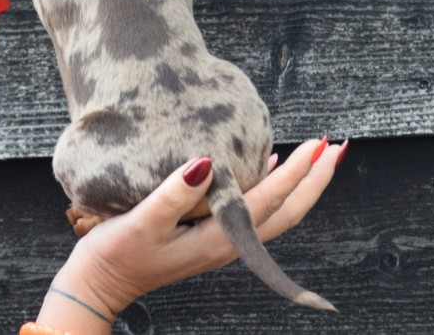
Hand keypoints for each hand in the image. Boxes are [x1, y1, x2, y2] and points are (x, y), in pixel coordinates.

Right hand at [36, 138, 344, 332]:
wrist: (96, 288)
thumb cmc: (113, 256)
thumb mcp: (139, 223)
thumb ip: (173, 194)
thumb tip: (208, 163)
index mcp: (219, 238)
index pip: (270, 200)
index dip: (298, 172)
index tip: (319, 145)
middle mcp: (228, 243)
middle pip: (288, 211)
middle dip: (316, 180)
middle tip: (337, 147)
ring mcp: (221, 242)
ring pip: (276, 213)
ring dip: (301, 185)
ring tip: (319, 157)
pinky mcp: (209, 238)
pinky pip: (254, 212)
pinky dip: (271, 188)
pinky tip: (270, 165)